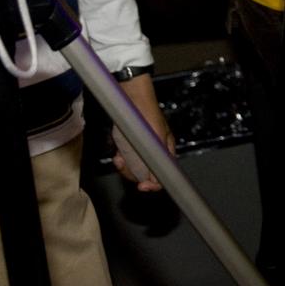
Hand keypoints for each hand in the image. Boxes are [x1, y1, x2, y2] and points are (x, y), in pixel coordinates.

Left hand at [116, 74, 176, 191]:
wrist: (131, 99)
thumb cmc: (147, 115)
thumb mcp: (156, 138)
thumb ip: (159, 159)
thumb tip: (157, 181)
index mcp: (166, 151)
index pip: (164, 175)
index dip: (154, 184)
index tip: (143, 186)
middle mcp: (155, 153)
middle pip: (146, 175)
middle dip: (134, 173)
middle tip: (125, 166)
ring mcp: (141, 151)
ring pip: (134, 169)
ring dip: (125, 167)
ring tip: (120, 159)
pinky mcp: (130, 147)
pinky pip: (126, 161)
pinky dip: (120, 161)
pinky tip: (117, 155)